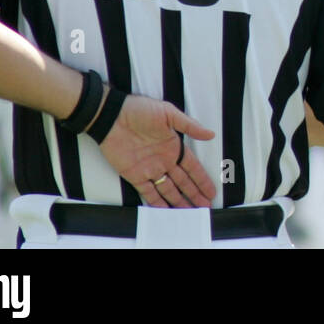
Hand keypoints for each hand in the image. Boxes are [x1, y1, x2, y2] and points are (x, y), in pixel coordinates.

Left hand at [96, 92, 217, 207]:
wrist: (112, 116)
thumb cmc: (140, 110)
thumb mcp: (168, 113)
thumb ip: (189, 126)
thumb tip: (211, 134)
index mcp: (173, 147)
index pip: (192, 168)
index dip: (202, 180)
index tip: (211, 192)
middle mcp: (164, 160)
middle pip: (182, 182)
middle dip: (194, 195)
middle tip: (204, 208)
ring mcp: (149, 169)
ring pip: (168, 189)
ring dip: (178, 201)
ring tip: (189, 213)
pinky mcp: (134, 175)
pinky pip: (148, 191)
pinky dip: (156, 202)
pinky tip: (165, 211)